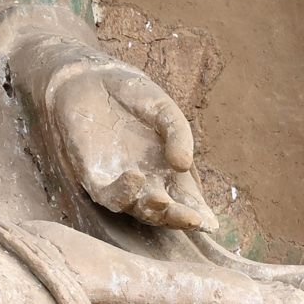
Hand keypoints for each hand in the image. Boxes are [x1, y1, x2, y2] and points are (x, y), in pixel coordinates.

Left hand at [39, 58, 211, 231]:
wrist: (92, 80)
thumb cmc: (133, 96)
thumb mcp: (164, 110)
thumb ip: (178, 134)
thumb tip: (183, 165)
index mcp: (170, 172)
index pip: (188, 201)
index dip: (200, 214)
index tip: (211, 223)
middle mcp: (148, 183)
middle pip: (166, 212)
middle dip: (179, 219)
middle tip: (192, 220)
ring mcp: (121, 183)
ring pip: (139, 210)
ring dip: (153, 212)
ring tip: (163, 201)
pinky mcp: (94, 178)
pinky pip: (109, 196)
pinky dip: (122, 193)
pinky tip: (135, 177)